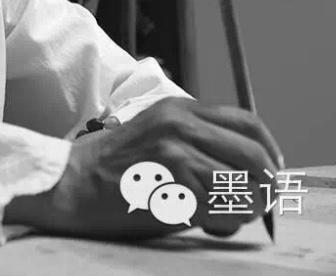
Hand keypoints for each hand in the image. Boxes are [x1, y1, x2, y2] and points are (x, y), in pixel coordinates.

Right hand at [5, 98, 283, 238]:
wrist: (65, 185)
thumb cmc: (108, 169)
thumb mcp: (153, 135)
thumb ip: (196, 142)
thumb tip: (248, 173)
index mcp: (178, 109)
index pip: (249, 124)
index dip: (270, 152)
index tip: (270, 175)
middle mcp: (181, 126)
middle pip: (256, 158)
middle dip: (265, 189)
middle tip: (255, 207)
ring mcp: (178, 155)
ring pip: (247, 189)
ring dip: (244, 211)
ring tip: (221, 217)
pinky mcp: (175, 187)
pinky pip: (226, 213)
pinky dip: (224, 225)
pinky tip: (203, 224)